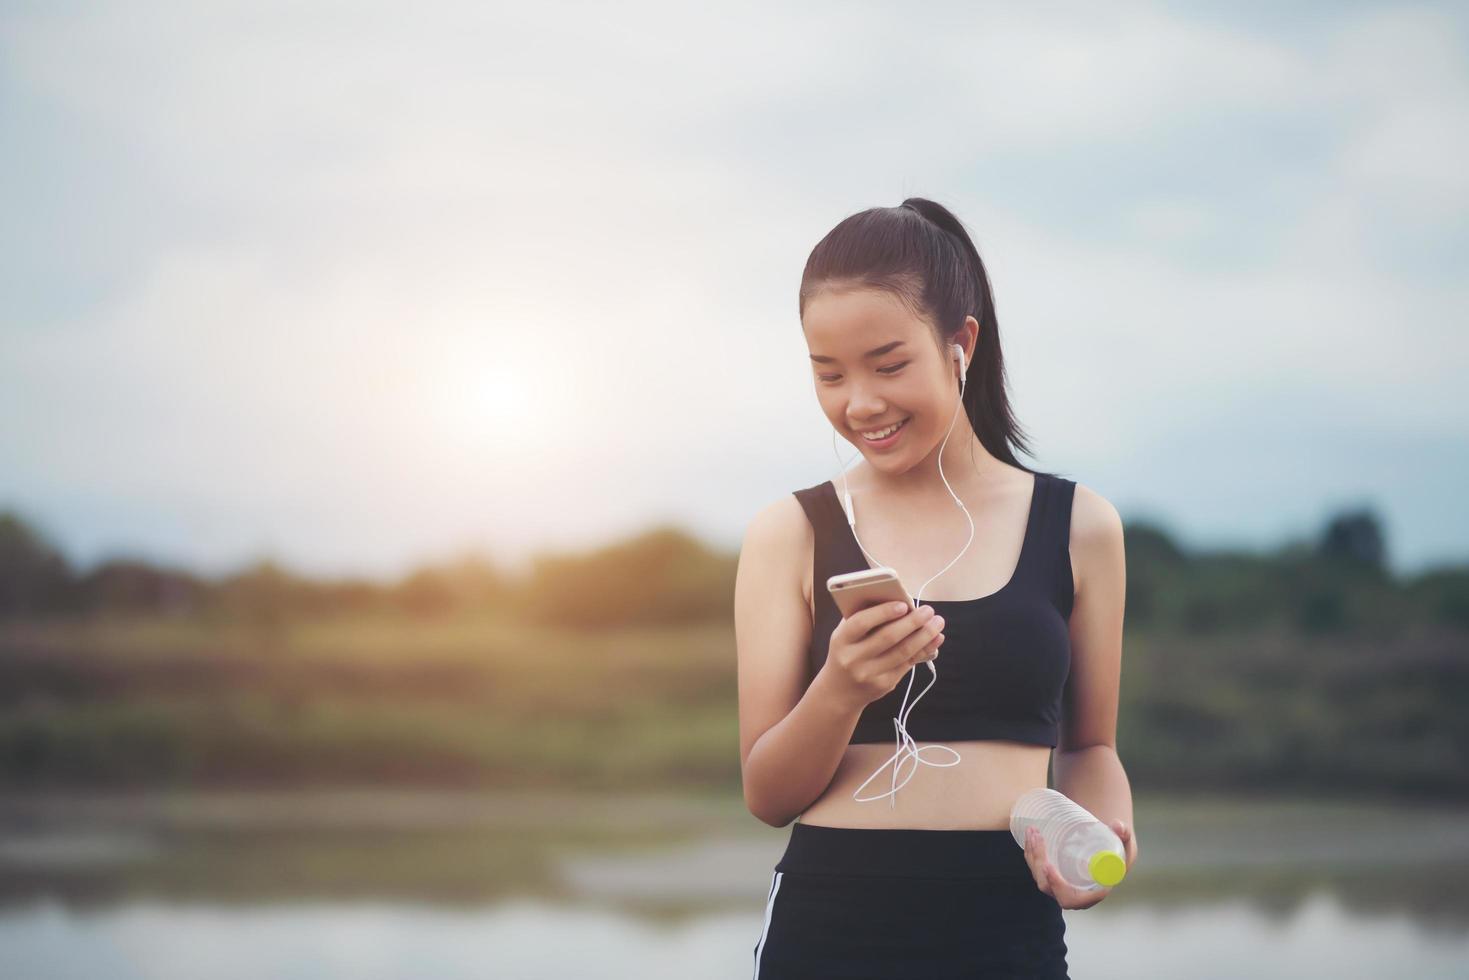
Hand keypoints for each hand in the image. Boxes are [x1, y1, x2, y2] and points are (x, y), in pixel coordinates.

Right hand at [819, 601, 945, 711]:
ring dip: (924, 636)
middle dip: (912, 622)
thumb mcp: (846, 635)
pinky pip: (908, 664)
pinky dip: (924, 650)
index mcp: (841, 640)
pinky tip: (935, 640)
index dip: (883, 612)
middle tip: (928, 611)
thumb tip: (898, 601)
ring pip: (902, 652)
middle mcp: (853, 658)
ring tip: (937, 623)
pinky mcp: (884, 685)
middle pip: (887, 637)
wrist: (839, 691)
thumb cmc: (847, 652)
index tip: (904, 604)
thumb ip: (864, 618)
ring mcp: (869, 674)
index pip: (861, 623)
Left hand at [1023, 819, 1136, 909]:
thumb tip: (1117, 826)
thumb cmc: (1118, 853)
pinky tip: (1030, 836)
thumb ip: (1124, 834)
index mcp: (1091, 894)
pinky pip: (1037, 872)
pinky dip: (1031, 855)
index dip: (1057, 886)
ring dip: (1032, 856)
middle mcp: (1073, 895)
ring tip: (1032, 832)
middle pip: (1048, 886)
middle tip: (1037, 837)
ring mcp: (1061, 887)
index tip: (1048, 866)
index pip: (1070, 899)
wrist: (1109, 853)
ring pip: (1039, 878)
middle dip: (1038, 863)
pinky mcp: (1053, 878)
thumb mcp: (1124, 845)